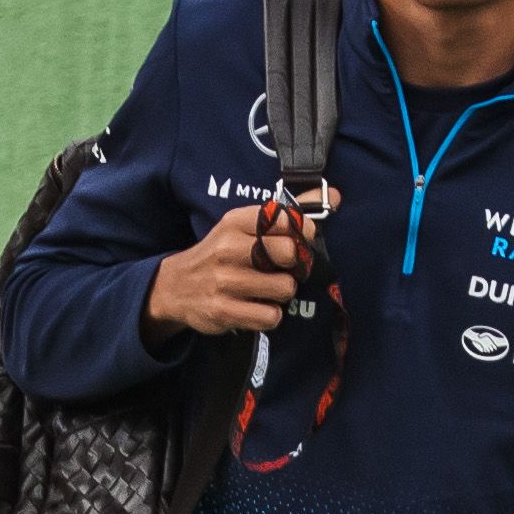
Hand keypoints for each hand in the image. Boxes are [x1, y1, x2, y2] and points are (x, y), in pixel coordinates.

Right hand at [142, 200, 313, 342]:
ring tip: (268, 290)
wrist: (176, 287)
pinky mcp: (224, 311)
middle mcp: (229, 248)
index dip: (303, 234)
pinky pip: (270, 316)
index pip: (286, 220)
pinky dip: (271, 315)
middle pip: (288, 254)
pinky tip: (259, 308)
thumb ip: (288, 214)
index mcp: (236, 222)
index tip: (297, 243)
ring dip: (283, 293)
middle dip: (295, 266)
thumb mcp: (243, 226)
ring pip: (284, 288)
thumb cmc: (220, 254)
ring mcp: (225, 281)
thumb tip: (337, 196)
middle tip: (284, 270)